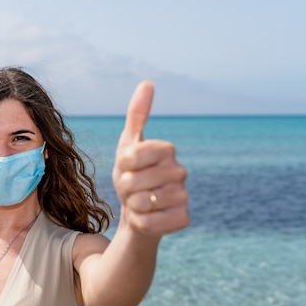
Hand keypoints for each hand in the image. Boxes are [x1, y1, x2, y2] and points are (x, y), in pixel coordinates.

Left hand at [112, 81, 188, 235]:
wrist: (137, 210)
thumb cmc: (132, 174)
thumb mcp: (128, 145)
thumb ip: (137, 115)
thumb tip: (148, 82)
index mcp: (166, 150)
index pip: (130, 155)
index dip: (121, 165)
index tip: (127, 167)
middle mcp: (180, 171)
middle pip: (133, 181)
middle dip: (124, 187)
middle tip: (132, 188)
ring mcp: (183, 196)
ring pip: (140, 202)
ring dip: (131, 205)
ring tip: (139, 202)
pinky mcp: (183, 219)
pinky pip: (148, 222)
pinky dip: (139, 222)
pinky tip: (147, 217)